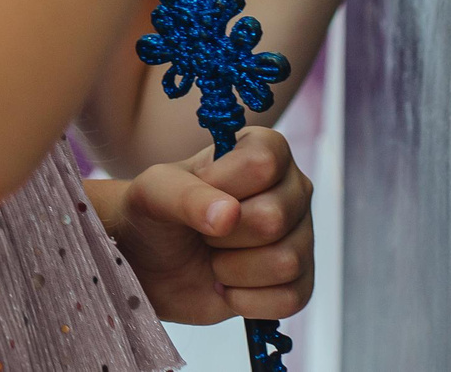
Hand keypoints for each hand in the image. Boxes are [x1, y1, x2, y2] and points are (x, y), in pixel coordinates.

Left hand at [100, 127, 314, 325]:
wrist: (150, 261)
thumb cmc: (155, 212)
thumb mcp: (155, 192)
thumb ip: (186, 195)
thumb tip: (228, 215)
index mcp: (266, 149)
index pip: (263, 164)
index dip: (222, 185)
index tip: (197, 191)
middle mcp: (292, 190)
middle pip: (273, 219)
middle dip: (222, 235)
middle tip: (203, 231)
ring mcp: (301, 237)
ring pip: (285, 262)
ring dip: (232, 270)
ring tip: (214, 257)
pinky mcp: (299, 282)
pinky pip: (290, 299)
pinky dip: (246, 300)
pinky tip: (226, 285)